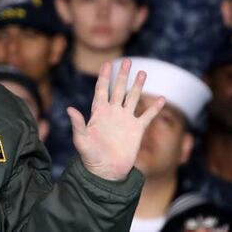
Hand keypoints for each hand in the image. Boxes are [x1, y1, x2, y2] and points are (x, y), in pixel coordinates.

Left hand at [67, 58, 165, 180]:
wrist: (106, 170)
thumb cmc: (90, 156)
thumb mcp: (81, 140)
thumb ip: (77, 124)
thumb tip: (69, 109)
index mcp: (99, 112)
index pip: (102, 90)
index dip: (104, 77)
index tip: (107, 63)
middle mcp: (113, 113)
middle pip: (119, 90)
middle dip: (122, 76)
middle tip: (128, 61)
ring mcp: (125, 120)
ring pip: (133, 99)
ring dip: (138, 86)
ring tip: (142, 72)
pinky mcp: (137, 130)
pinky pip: (147, 116)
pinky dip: (154, 108)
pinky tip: (161, 98)